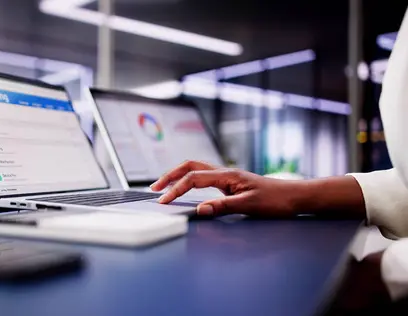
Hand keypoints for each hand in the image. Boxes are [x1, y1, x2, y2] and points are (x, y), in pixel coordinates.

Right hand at [150, 160, 297, 216]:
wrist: (295, 196)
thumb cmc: (277, 200)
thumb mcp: (250, 205)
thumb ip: (223, 206)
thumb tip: (200, 210)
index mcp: (227, 176)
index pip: (193, 178)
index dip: (176, 189)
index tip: (163, 201)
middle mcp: (225, 173)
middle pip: (190, 167)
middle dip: (170, 176)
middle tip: (155, 188)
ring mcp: (227, 177)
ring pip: (196, 170)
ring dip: (179, 176)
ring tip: (165, 186)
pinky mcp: (231, 184)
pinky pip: (204, 177)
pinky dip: (190, 180)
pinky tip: (187, 189)